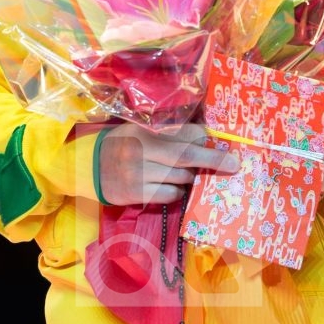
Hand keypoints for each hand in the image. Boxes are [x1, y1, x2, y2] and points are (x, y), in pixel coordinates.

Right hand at [97, 123, 239, 205]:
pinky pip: (169, 194)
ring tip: (183, 172)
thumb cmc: (124, 144)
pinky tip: (169, 186)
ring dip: (189, 177)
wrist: (90, 166)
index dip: (202, 138)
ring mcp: (137, 173)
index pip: (181, 133)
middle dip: (212, 159)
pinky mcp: (135, 193)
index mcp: (144, 130)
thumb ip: (167, 130)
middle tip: (233, 164)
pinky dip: (176, 192)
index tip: (218, 142)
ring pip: (179, 177)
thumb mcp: (141, 129)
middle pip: (185, 156)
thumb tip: (205, 133)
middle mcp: (140, 150)